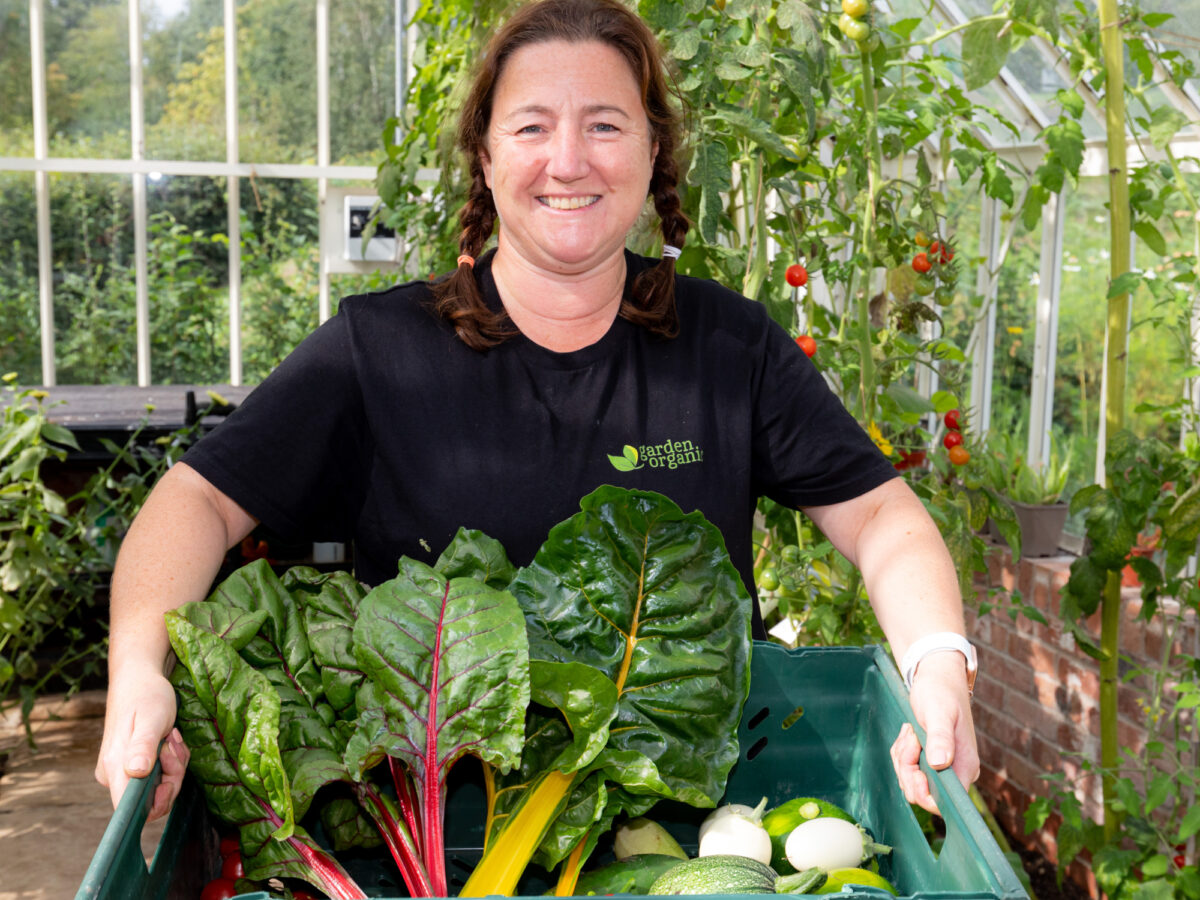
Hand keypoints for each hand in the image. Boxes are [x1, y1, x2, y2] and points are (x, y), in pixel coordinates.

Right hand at [95, 667, 189, 820]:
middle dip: (172, 774)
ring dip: (174, 764)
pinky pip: (159, 775)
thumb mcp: (152, 718)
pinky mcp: (133, 766)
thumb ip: (143, 746)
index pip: (129, 809)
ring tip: (170, 737)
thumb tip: (136, 772)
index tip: (169, 779)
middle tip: (173, 744)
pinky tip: (169, 739)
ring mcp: (123, 771)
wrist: (140, 680)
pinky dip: (171, 760)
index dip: (156, 803)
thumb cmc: (146, 696)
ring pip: (158, 787)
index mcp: (114, 768)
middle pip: (150, 799)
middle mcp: (113, 775)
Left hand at [889, 651, 978, 814]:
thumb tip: (940, 764)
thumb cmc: (941, 693)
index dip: (924, 793)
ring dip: (902, 756)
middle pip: (921, 792)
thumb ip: (940, 738)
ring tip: (912, 731)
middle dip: (907, 767)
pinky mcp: (929, 761)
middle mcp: (955, 772)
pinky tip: (909, 733)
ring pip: (909, 780)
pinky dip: (901, 752)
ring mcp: (942, 768)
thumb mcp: (938, 713)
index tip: (913, 768)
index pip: (946, 802)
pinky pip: (906, 768)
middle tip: (911, 737)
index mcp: (964, 766)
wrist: (937, 679)